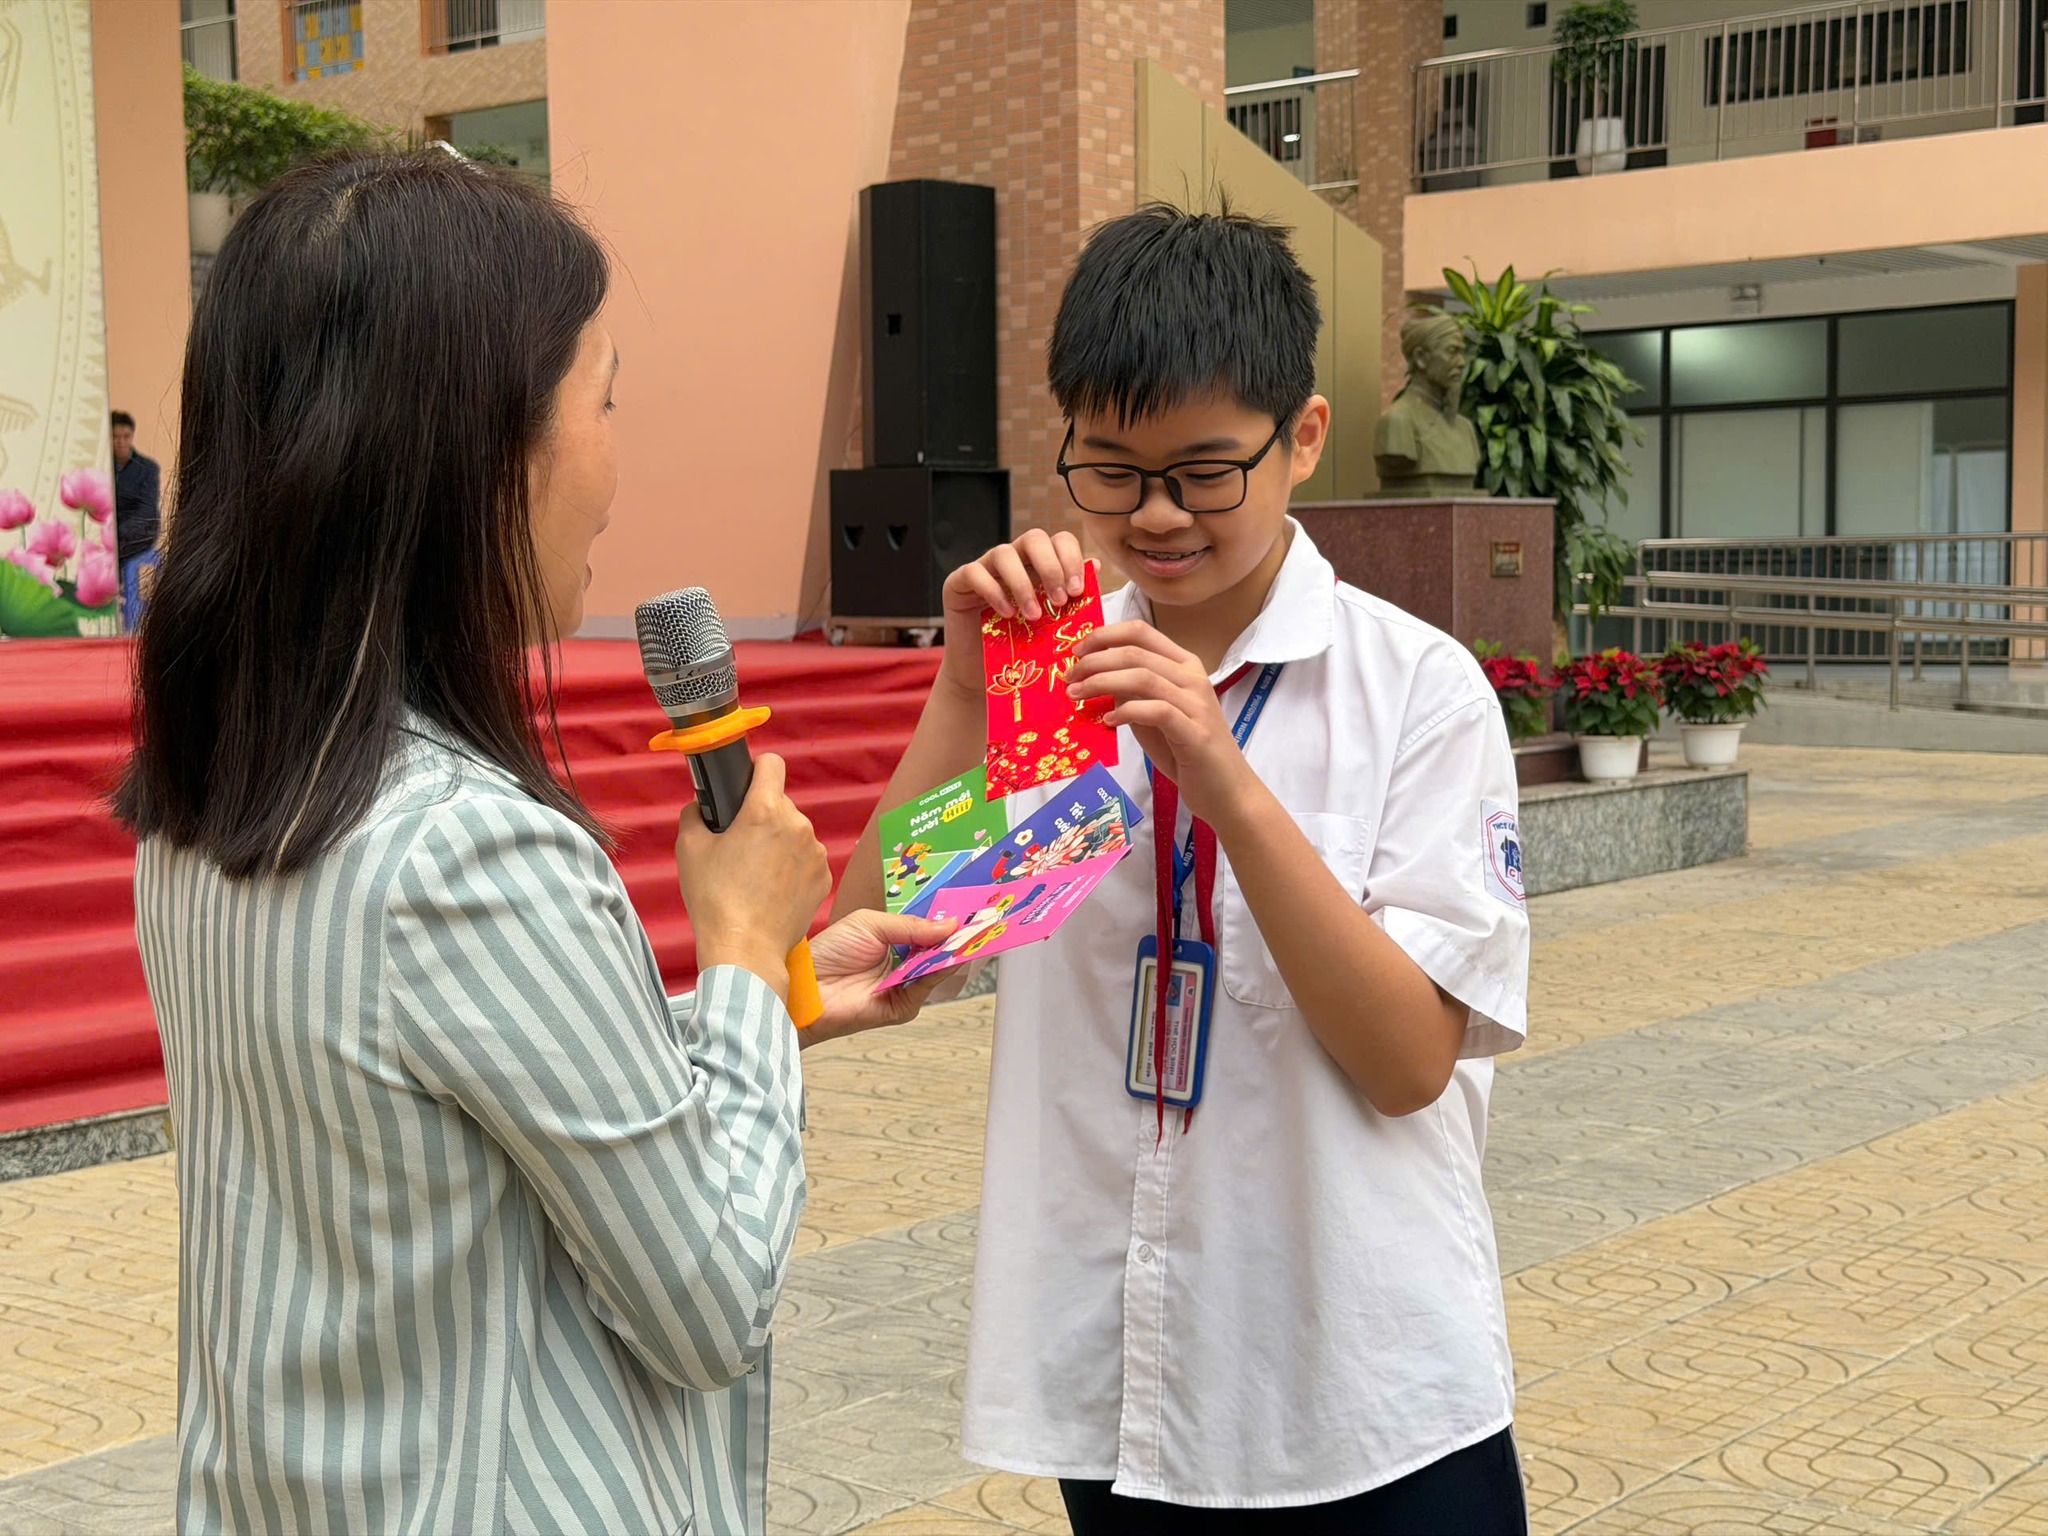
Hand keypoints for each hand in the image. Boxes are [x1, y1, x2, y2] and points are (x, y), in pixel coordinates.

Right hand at [674, 754, 829, 994]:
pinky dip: (791, 866)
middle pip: (780, 803)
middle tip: (739, 845)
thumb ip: (694, 815)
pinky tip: (772, 889)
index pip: (772, 764)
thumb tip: (702, 807)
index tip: (744, 786)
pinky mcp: (824, 877)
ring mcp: (815, 852)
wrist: (745, 949)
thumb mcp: (689, 849)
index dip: (755, 770)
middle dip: (761, 816)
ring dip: (778, 842)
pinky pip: (806, 858)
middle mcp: (798, 825)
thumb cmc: (715, 899)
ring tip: (754, 873)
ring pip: (794, 832)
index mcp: (765, 811)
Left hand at [799, 910, 961, 1045]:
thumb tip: (950, 925)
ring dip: (953, 950)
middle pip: (938, 950)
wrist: (806, 986)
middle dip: (956, 934)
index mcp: (894, 941)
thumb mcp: (871, 925)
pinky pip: (927, 985)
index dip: (946, 920)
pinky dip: (940, 969)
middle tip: (979, 918)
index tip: (968, 907)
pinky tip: (948, 953)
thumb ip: (911, 925)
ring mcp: (905, 986)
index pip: (928, 930)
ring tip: (970, 931)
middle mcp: (902, 965)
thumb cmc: (829, 953)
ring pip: (938, 967)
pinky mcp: (903, 1006)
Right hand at [938, 528, 1089, 698]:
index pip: (1058, 540)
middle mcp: (1012, 560)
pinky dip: (993, 591)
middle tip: (1061, 600)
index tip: (1078, 591)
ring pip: (1004, 552)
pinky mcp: (958, 582)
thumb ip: (1071, 597)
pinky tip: (1007, 614)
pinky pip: (975, 573)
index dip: (1071, 558)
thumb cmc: (1020, 649)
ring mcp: (984, 568)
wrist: (981, 674)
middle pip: (1033, 538)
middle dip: (1051, 567)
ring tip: (1033, 616)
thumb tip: (1095, 564)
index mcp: (1037, 564)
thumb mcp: (1052, 624)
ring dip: (1023, 584)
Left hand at [1066, 621, 1253, 825]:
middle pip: (1135, 652)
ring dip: (1102, 683)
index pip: (1141, 632)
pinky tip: (1108, 722)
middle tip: (1068, 678)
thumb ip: (1132, 694)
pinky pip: (1156, 711)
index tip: (1077, 651)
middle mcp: (1192, 677)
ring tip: (1077, 695)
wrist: (1226, 791)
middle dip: (1094, 661)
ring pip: (1143, 677)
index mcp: (1184, 665)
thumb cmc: (1187, 753)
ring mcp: (1196, 703)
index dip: (1104, 636)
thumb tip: (1100, 679)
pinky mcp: (1195, 732)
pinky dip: (1128, 712)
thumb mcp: (1153, 717)